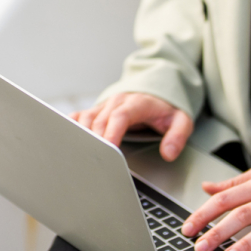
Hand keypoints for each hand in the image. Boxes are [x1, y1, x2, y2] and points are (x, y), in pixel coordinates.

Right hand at [72, 93, 193, 161]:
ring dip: (82, 136)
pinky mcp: (97, 109)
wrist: (158, 88)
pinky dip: (72, 128)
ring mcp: (104, 105)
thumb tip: (168, 153)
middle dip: (95, 141)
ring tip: (79, 155)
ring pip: (86, 118)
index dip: (112, 132)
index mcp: (137, 103)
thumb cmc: (166, 107)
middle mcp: (117, 102)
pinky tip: (69, 141)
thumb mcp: (181, 120)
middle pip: (100, 120)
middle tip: (93, 161)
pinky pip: (79, 116)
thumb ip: (177, 136)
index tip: (108, 149)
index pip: (120, 116)